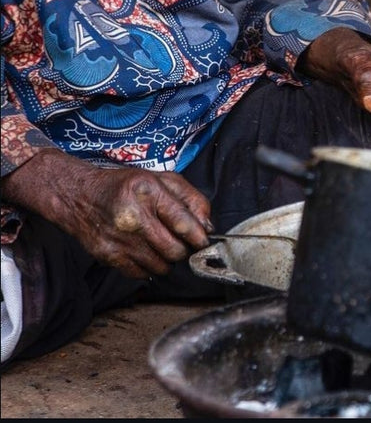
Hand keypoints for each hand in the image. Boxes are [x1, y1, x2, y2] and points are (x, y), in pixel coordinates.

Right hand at [1, 149, 212, 278]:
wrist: (79, 196)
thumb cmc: (125, 187)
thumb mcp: (161, 179)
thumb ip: (191, 199)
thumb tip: (208, 226)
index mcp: (147, 192)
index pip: (183, 223)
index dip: (199, 236)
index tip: (203, 240)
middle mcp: (132, 217)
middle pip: (175, 250)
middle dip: (185, 249)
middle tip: (182, 242)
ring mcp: (119, 239)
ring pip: (161, 266)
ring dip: (168, 260)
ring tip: (163, 245)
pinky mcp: (109, 256)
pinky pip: (142, 274)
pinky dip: (150, 267)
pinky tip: (146, 252)